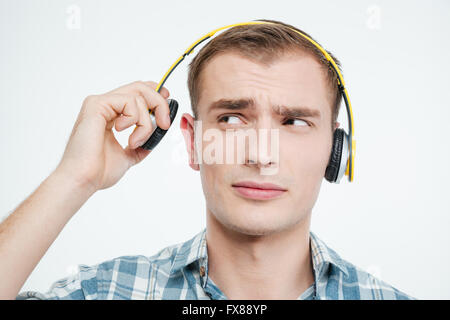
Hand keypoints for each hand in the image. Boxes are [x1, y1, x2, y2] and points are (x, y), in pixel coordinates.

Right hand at [55, 80, 170, 191]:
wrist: (84, 179)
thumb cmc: (98, 170)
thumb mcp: (129, 155)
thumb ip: (141, 143)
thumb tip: (156, 136)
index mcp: (110, 114)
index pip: (136, 92)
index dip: (155, 93)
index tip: (168, 101)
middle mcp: (104, 105)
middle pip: (140, 87)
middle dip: (159, 103)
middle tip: (164, 124)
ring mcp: (99, 103)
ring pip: (138, 95)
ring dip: (146, 122)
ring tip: (136, 142)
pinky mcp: (96, 104)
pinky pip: (129, 101)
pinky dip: (136, 120)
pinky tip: (126, 136)